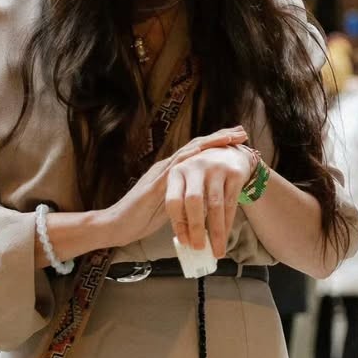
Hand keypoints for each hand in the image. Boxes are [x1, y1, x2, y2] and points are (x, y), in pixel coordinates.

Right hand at [103, 127, 248, 249]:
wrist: (116, 226)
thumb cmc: (142, 219)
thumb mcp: (172, 209)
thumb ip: (187, 202)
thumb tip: (207, 205)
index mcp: (172, 174)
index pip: (197, 154)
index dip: (216, 145)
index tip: (236, 138)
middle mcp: (167, 168)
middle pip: (197, 147)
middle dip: (220, 138)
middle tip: (241, 131)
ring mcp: (160, 174)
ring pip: (188, 152)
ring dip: (210, 143)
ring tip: (230, 136)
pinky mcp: (154, 185)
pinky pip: (173, 168)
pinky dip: (189, 158)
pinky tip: (202, 151)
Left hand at [167, 142, 256, 257]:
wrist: (230, 155)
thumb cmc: (204, 176)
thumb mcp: (188, 184)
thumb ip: (184, 206)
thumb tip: (186, 239)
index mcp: (177, 171)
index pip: (173, 200)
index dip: (178, 224)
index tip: (184, 242)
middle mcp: (195, 167)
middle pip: (194, 202)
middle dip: (196, 228)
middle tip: (199, 248)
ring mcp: (216, 168)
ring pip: (215, 205)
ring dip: (216, 232)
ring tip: (217, 251)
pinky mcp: (234, 173)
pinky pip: (231, 204)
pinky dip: (228, 224)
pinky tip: (225, 237)